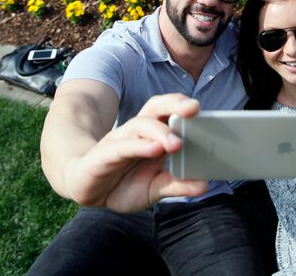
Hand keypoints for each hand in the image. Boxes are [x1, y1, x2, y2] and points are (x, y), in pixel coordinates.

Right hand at [63, 94, 206, 212]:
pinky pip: (122, 146)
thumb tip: (204, 185)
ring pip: (140, 125)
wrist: (88, 191)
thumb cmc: (123, 185)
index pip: (170, 112)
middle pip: (156, 107)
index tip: (206, 111)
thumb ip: (177, 185)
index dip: (185, 108)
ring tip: (177, 143)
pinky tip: (154, 149)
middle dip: (175, 104)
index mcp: (152, 136)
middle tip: (194, 109)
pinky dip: (139, 146)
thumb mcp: (155, 189)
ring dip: (160, 131)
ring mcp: (120, 141)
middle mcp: (137, 132)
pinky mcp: (104, 155)